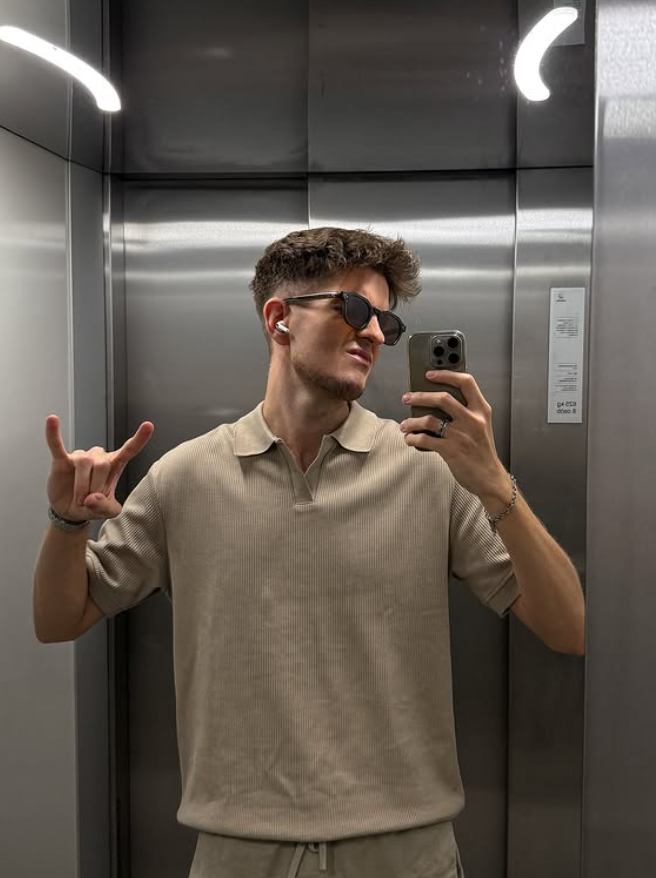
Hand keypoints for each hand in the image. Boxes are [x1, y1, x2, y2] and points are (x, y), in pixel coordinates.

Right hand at [45, 416, 154, 522]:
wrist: (71, 512)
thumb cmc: (93, 506)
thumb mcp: (107, 512)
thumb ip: (105, 507)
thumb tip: (91, 498)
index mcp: (114, 466)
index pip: (129, 450)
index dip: (139, 439)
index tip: (148, 425)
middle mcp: (98, 458)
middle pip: (102, 464)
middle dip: (96, 487)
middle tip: (90, 500)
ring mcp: (80, 457)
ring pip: (84, 463)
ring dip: (81, 485)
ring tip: (79, 498)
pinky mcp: (61, 461)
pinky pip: (57, 445)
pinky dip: (54, 434)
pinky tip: (52, 421)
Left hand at [400, 371, 509, 502]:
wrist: (490, 478)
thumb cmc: (482, 452)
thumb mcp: (481, 426)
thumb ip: (466, 412)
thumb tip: (437, 402)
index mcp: (481, 411)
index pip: (466, 382)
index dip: (446, 374)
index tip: (430, 374)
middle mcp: (472, 420)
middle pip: (442, 398)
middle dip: (420, 396)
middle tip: (407, 398)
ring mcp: (461, 435)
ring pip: (429, 419)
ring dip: (412, 421)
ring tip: (405, 424)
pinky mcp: (451, 450)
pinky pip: (425, 439)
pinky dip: (413, 438)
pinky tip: (410, 439)